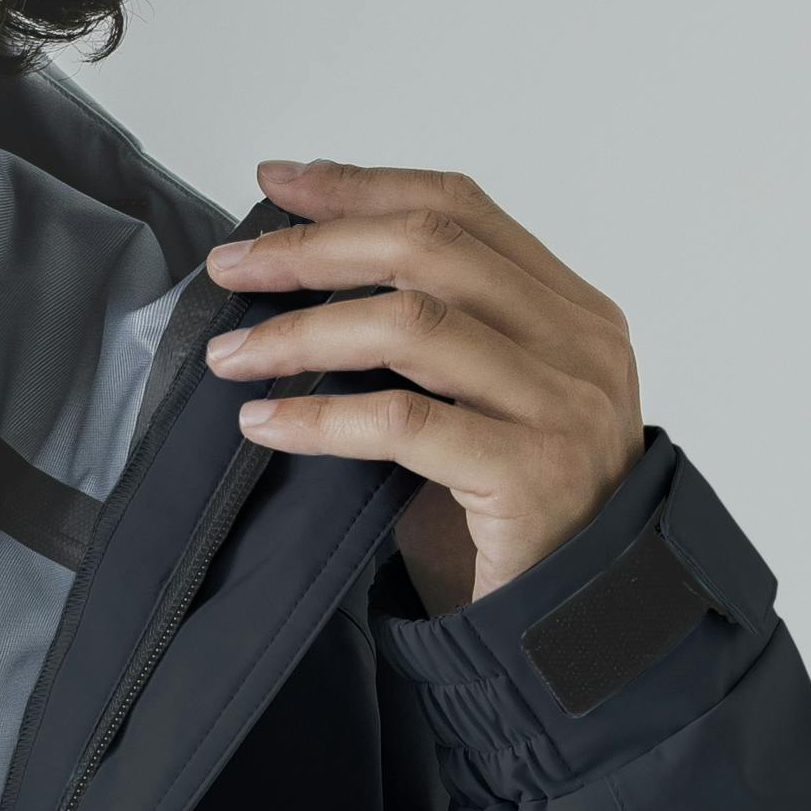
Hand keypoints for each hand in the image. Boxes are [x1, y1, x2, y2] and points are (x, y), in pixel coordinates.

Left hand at [204, 163, 641, 612]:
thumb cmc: (518, 520)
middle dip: (317, 249)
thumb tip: (303, 285)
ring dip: (303, 331)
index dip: (363, 187)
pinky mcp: (529, 473)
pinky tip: (264, 423)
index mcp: (573, 311)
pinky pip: (404, 423)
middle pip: (430, 249)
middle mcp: (579, 345)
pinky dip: (321, 419)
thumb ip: (434, 341)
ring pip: (412, 325)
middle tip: (234, 266)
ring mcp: (562, 406)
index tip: (280, 184)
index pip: (463, 211)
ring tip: (232, 352)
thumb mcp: (488, 406)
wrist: (578, 626)